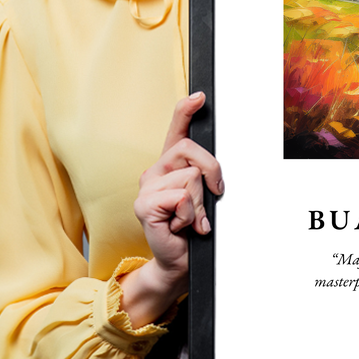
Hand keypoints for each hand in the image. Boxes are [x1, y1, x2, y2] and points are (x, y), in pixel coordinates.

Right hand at [119, 92, 223, 326]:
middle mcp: (155, 171)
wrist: (179, 261)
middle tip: (213, 196)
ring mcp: (146, 187)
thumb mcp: (204, 196)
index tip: (200, 97)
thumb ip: (205, 176)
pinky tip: (181, 226)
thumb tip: (215, 169)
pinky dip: (190, 215)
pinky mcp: (144, 205)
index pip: (176, 130)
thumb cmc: (193, 228)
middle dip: (212, 172)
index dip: (186, 110)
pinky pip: (181, 197)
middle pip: (191, 150)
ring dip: (200, 203)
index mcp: (170, 165)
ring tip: (192, 219)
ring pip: (191, 177)